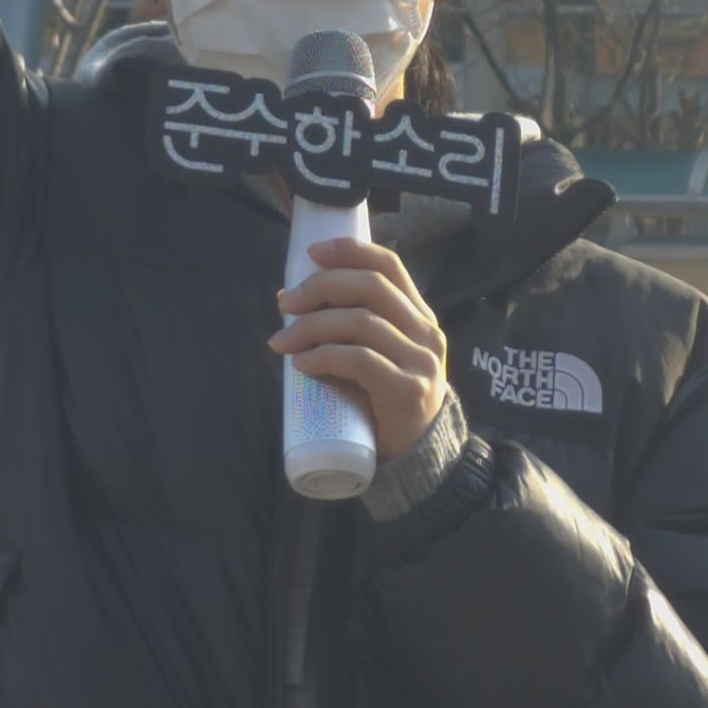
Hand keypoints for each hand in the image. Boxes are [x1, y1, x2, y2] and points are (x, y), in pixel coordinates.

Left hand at [269, 238, 448, 462]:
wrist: (418, 456)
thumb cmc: (386, 399)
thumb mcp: (379, 353)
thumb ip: (350, 327)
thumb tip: (289, 300)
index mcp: (419, 315)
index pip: (390, 266)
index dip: (351, 251)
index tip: (313, 253)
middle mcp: (425, 332)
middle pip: (371, 287)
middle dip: (321, 287)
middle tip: (286, 303)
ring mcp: (419, 362)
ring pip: (362, 322)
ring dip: (313, 326)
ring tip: (282, 341)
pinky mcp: (406, 391)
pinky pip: (361, 361)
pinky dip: (326, 356)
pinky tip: (303, 363)